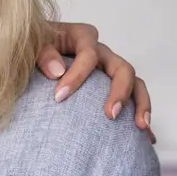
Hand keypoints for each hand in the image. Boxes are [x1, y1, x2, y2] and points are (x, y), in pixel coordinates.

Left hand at [37, 22, 154, 141]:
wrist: (30, 52)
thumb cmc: (31, 47)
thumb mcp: (31, 44)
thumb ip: (42, 54)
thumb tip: (57, 71)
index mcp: (81, 37)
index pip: (88, 53)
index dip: (77, 75)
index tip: (59, 98)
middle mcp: (100, 52)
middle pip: (122, 68)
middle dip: (119, 92)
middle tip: (110, 115)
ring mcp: (108, 69)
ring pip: (134, 83)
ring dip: (140, 104)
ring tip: (140, 127)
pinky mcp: (109, 86)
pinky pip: (132, 99)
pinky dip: (139, 115)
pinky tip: (146, 138)